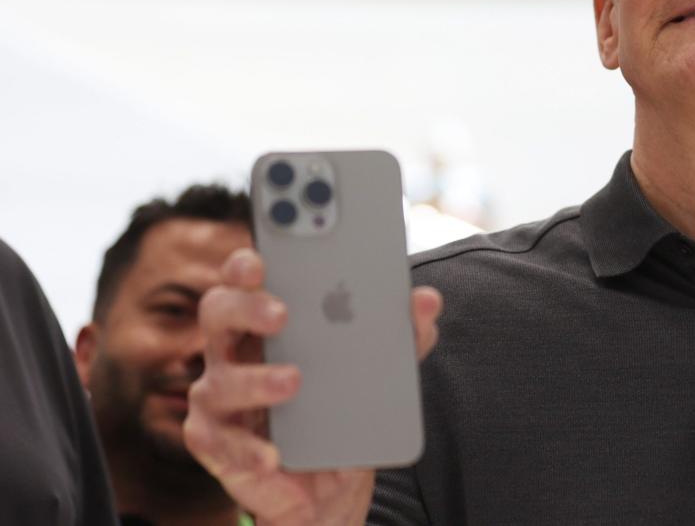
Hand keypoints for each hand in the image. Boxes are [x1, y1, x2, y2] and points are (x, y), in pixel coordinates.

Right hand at [184, 248, 441, 525]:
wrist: (329, 487)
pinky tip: (273, 452)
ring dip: (255, 379)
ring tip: (294, 381)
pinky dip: (246, 448)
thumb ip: (402, 335)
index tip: (263, 256)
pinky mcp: (217, 445)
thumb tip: (427, 301)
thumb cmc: (342, 410)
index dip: (247, 262)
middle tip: (283, 313)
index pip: (245, 278)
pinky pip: (219, 443)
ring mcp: (220, 398)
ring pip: (218, 379)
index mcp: (266, 321)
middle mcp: (234, 351)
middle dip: (246, 305)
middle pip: (218, 312)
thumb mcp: (379, 371)